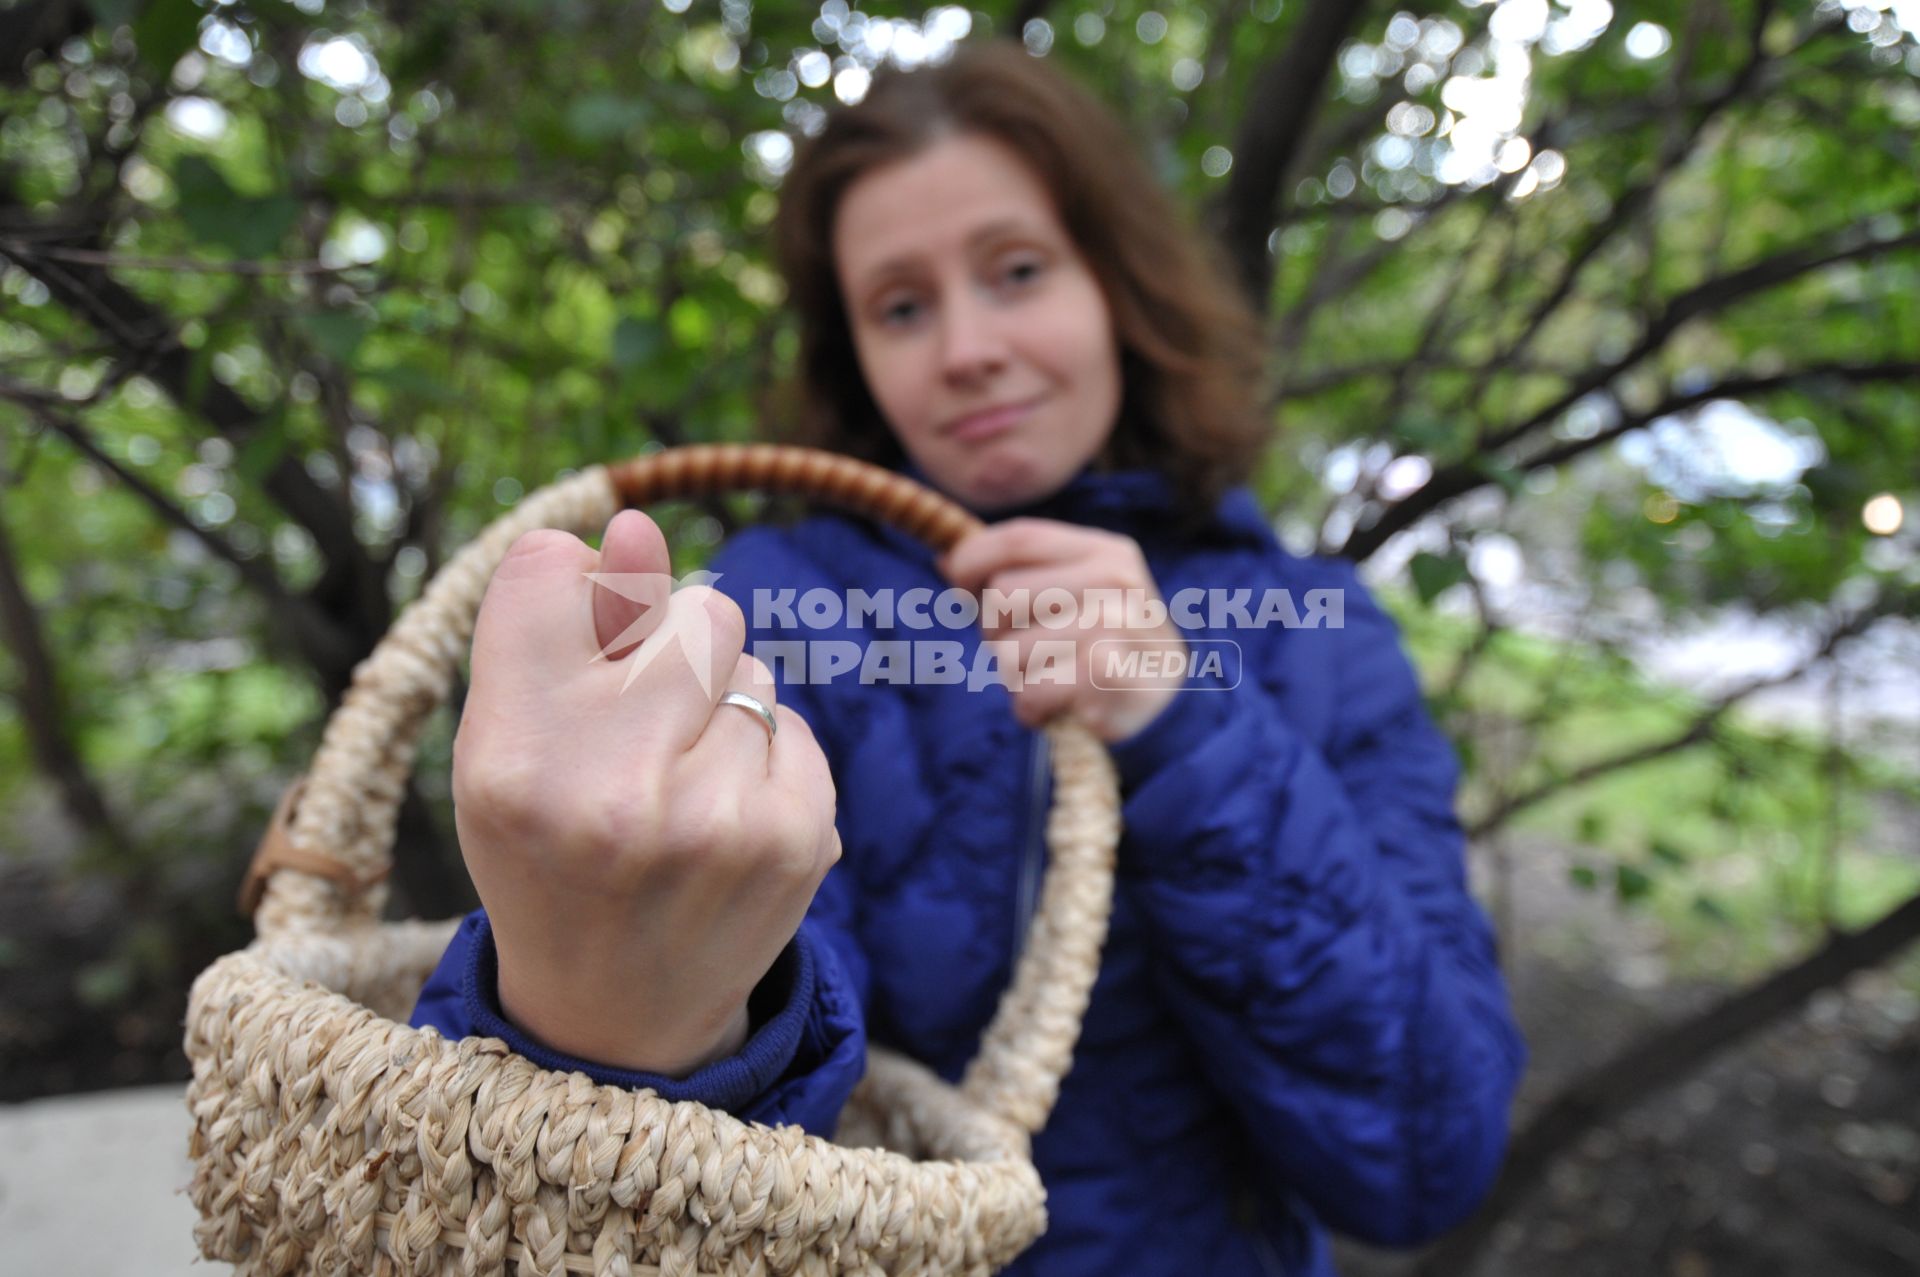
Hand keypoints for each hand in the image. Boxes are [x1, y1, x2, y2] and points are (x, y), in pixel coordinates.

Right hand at [450, 509, 839, 1075]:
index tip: (581, 648)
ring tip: (675, 792)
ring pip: (754, 668)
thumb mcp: (515, 744)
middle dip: (675, 652)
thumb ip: (564, 624)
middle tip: (641, 735)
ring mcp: (720, 821)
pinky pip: (794, 722)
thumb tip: (639, 523)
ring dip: (720, 709)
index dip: (578, 590)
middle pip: (698, 608)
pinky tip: (722, 820)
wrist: (617, 1015)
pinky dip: (762, 757)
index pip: (549, 570)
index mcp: (513, 758)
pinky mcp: (801, 840)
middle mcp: (614, 791)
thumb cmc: (549, 851)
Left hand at [938, 518, 1187, 742]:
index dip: (972, 560)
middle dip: (997, 633)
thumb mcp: (1072, 596)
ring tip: (1049, 681)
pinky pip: (1032, 691)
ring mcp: (1118, 624)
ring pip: (1010, 652)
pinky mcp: (1113, 674)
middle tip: (1029, 653)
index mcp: (1102, 550)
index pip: (1017, 538)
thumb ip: (1018, 575)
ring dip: (1015, 679)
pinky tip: (1057, 707)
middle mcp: (1114, 579)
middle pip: (1002, 596)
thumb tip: (946, 561)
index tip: (959, 587)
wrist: (1170, 704)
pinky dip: (1032, 708)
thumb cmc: (1105, 646)